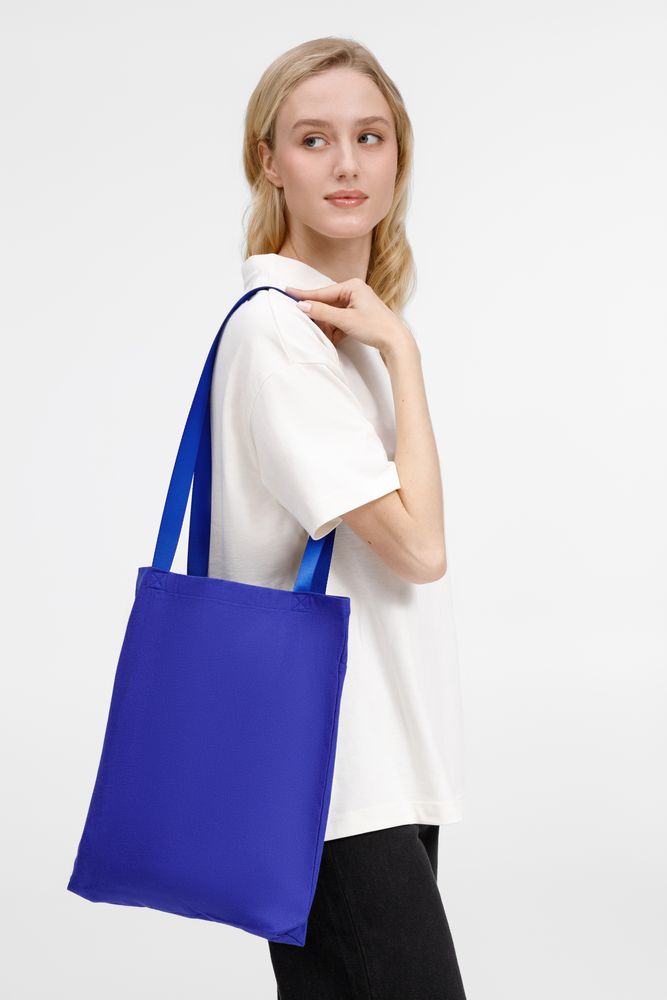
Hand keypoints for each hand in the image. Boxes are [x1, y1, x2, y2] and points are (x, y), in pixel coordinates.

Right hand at [285, 277, 407, 354]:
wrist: (396, 341)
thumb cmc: (376, 327)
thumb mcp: (345, 320)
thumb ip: (322, 312)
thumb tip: (303, 305)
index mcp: (352, 286)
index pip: (322, 292)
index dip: (304, 295)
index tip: (287, 291)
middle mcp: (354, 291)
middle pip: (327, 303)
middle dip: (320, 317)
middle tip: (309, 325)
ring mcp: (357, 303)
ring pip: (333, 313)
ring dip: (329, 326)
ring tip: (329, 336)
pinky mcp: (359, 314)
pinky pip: (340, 319)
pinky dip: (336, 329)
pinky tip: (335, 338)